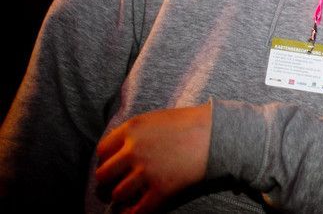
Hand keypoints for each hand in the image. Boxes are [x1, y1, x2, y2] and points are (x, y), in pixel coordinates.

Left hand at [95, 104, 211, 212]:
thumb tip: (120, 152)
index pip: (102, 151)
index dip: (105, 161)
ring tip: (128, 198)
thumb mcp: (158, 119)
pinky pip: (137, 211)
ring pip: (118, 194)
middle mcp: (134, 150)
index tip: (112, 167)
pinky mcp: (161, 190)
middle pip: (103, 175)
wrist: (218, 133)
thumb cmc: (191, 123)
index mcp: (132, 129)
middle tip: (113, 187)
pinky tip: (134, 212)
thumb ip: (136, 133)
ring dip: (122, 199)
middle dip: (107, 183)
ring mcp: (147, 171)